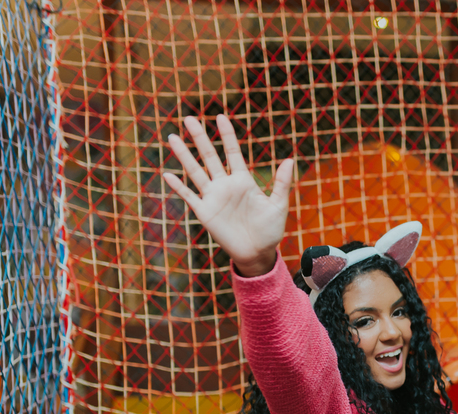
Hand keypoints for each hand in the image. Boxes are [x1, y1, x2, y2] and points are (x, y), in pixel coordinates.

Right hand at [163, 115, 295, 275]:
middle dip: (199, 138)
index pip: (232, 152)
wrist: (257, 253)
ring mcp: (213, 197)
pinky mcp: (205, 212)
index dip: (227, 135)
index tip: (220, 117)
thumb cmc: (269, 230)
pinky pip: (189, 196)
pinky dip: (178, 186)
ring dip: (184, 155)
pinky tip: (168, 174)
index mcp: (243, 181)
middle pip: (209, 156)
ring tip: (172, 137)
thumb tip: (289, 159)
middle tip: (189, 118)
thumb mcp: (278, 205)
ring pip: (195, 171)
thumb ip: (281, 183)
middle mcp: (225, 185)